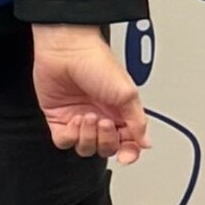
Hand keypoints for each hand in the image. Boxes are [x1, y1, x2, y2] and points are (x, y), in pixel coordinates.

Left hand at [32, 25, 149, 162]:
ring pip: (86, 148)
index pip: (127, 142)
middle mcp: (100, 116)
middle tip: (104, 122)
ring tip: (87, 116)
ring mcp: (79, 118)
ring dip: (87, 137)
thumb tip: (145, 142)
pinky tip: (73, 119)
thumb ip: (138, 121)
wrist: (65, 49)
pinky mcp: (59, 118)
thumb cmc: (95, 61)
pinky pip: (64, 142)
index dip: (128, 152)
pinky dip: (69, 136)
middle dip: (106, 141)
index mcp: (119, 111)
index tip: (126, 154)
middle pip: (107, 148)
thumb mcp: (127, 92)